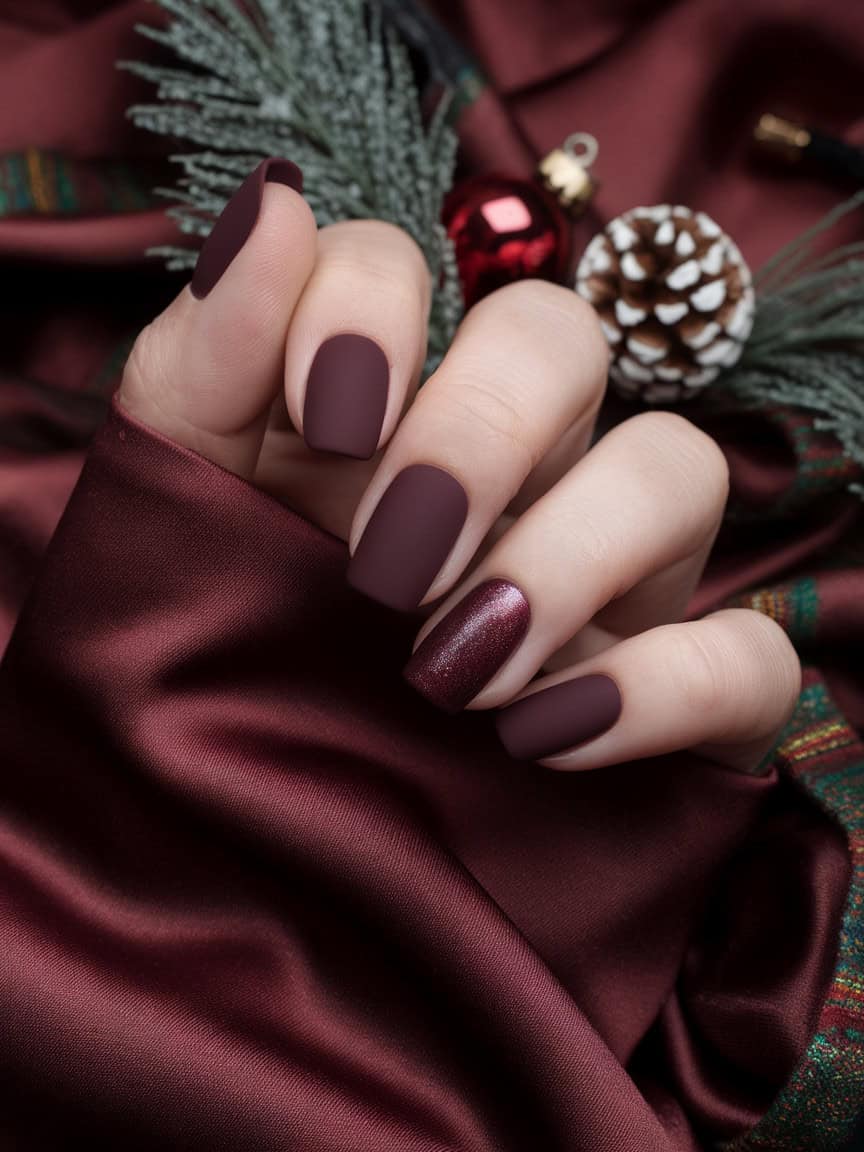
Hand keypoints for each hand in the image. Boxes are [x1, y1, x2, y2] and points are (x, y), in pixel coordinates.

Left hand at [118, 159, 800, 771]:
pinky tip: (545, 737)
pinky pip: (745, 656)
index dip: (370, 308)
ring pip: (680, 469)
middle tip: (389, 564)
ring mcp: (605, 568)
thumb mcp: (185, 506)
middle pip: (559, 339)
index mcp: (376, 405)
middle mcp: (506, 460)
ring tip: (455, 669)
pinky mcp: (670, 685)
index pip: (405, 265)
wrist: (265, 837)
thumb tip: (269, 208)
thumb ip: (206, 363)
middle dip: (479, 432)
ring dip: (570, 557)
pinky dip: (660, 690)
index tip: (328, 418)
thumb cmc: (225, 653)